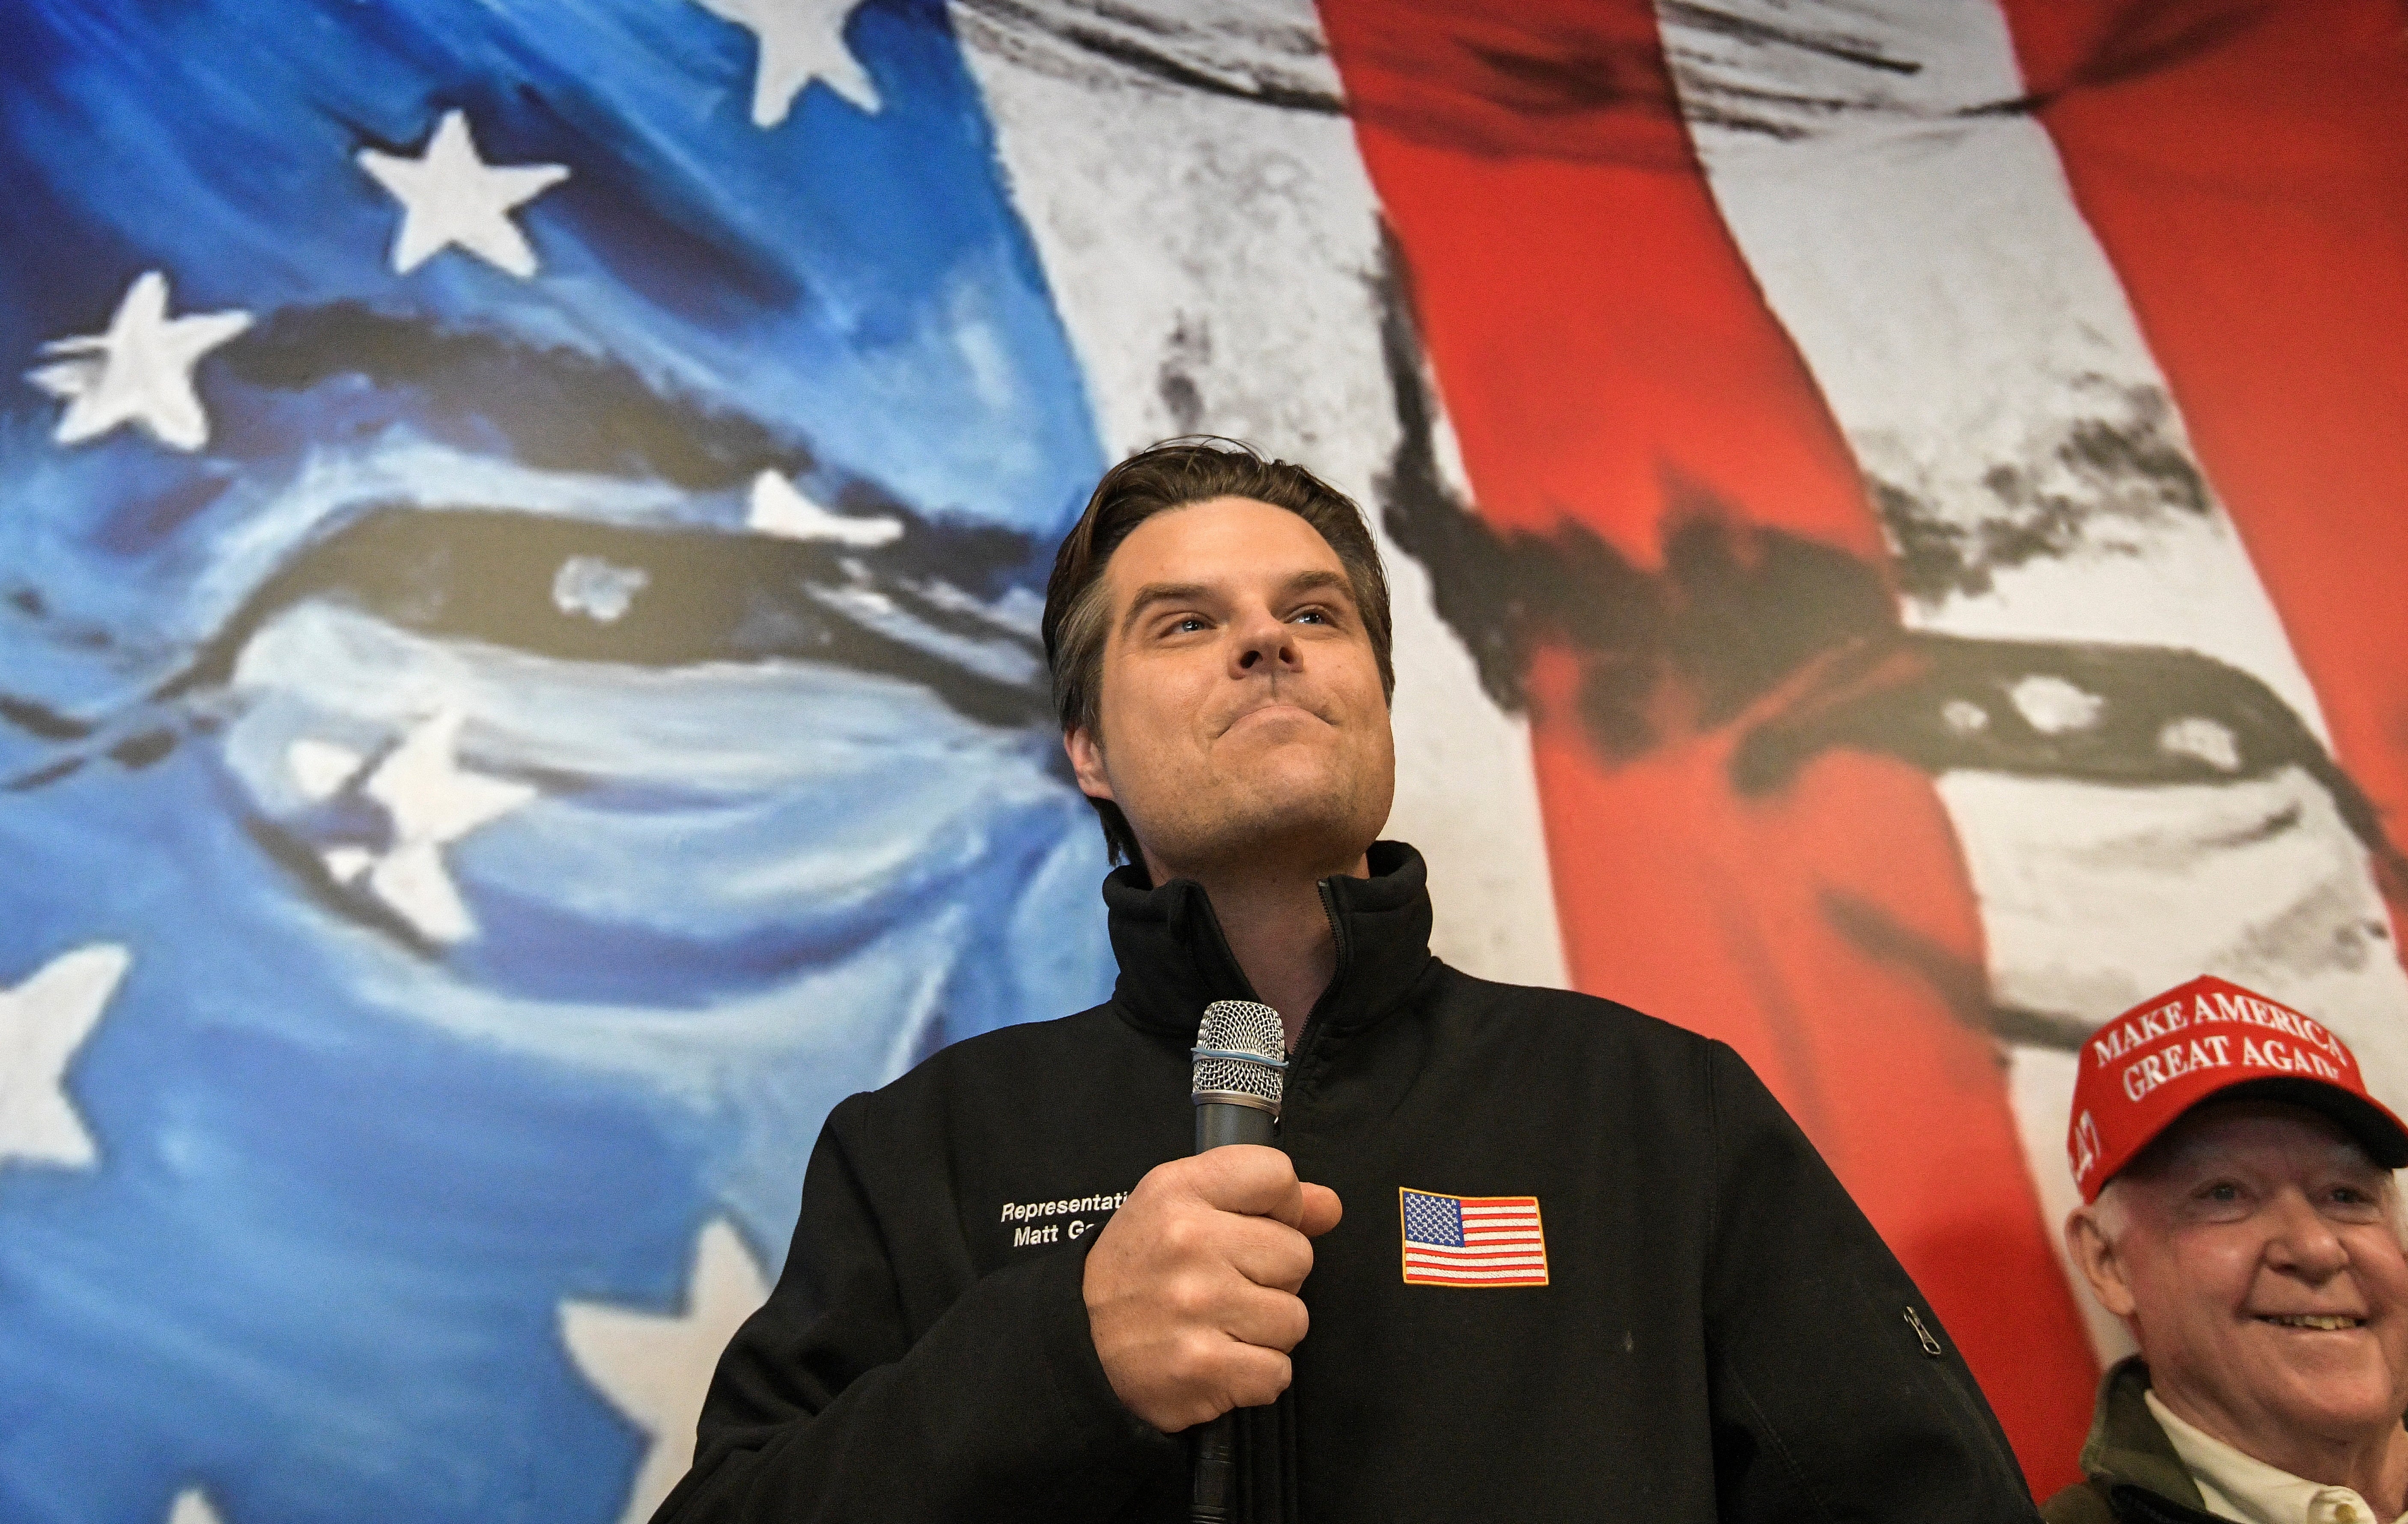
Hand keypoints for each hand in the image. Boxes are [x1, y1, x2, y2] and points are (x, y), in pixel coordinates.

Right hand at [1080, 1145, 1343, 1431]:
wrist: (1082, 1343)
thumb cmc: (1140, 1270)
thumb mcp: (1183, 1208)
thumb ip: (1260, 1198)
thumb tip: (1328, 1206)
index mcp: (1180, 1190)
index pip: (1277, 1175)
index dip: (1280, 1207)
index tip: (1255, 1228)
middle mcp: (1187, 1241)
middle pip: (1297, 1254)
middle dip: (1273, 1277)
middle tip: (1226, 1286)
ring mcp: (1196, 1305)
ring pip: (1294, 1318)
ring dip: (1266, 1330)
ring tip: (1220, 1324)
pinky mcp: (1202, 1365)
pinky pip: (1278, 1371)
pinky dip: (1255, 1375)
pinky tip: (1220, 1359)